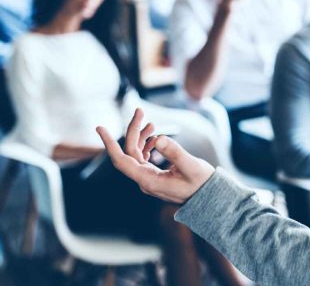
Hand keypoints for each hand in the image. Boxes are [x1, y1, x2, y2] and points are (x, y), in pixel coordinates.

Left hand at [96, 108, 214, 204]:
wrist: (209, 197)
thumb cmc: (202, 184)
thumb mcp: (192, 166)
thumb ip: (175, 153)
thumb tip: (158, 138)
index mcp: (149, 181)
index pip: (122, 161)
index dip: (110, 144)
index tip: (100, 128)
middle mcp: (145, 180)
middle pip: (130, 152)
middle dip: (133, 130)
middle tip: (140, 111)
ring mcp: (149, 179)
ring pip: (136, 154)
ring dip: (140, 137)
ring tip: (150, 122)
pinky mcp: (155, 176)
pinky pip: (143, 158)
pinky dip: (146, 145)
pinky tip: (154, 137)